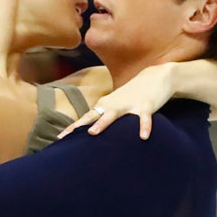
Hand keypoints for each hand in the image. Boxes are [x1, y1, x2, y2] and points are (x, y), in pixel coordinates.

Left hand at [58, 63, 173, 140]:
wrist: (156, 77)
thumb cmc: (132, 95)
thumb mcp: (116, 104)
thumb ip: (105, 117)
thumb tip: (92, 134)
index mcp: (106, 105)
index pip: (86, 118)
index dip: (73, 128)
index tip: (60, 139)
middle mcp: (114, 104)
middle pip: (94, 116)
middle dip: (80, 125)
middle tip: (68, 136)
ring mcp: (129, 104)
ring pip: (114, 114)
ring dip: (103, 123)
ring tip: (93, 133)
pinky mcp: (146, 105)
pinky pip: (144, 118)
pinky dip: (144, 127)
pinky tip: (143, 137)